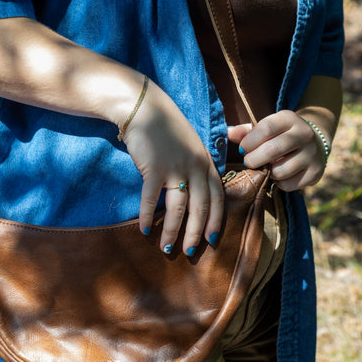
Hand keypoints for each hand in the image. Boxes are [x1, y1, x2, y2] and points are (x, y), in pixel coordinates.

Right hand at [122, 80, 223, 254]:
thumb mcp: (191, 147)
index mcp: (206, 163)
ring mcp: (175, 167)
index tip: (212, 241)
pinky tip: (144, 229)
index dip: (216, 221)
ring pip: (177, 208)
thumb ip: (197, 168)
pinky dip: (147, 216)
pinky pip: (151, 199)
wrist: (146, 108)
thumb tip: (196, 196)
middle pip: (200, 208)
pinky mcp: (154, 168)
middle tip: (189, 252)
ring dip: (172, 231)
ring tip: (166, 247)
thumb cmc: (167, 130)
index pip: (217, 198)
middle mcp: (195, 167)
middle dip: (195, 234)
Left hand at [228, 110, 327, 190]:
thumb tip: (226, 133)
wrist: (313, 144)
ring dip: (268, 172)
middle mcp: (304, 134)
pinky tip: (280, 174)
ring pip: (279, 171)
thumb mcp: (265, 129)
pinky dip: (279, 183)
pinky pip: (287, 184)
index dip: (249, 142)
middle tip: (249, 162)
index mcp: (289, 119)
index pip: (265, 129)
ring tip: (268, 166)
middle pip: (272, 150)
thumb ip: (245, 132)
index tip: (243, 149)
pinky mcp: (315, 172)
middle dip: (253, 160)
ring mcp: (312, 154)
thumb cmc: (280, 136)